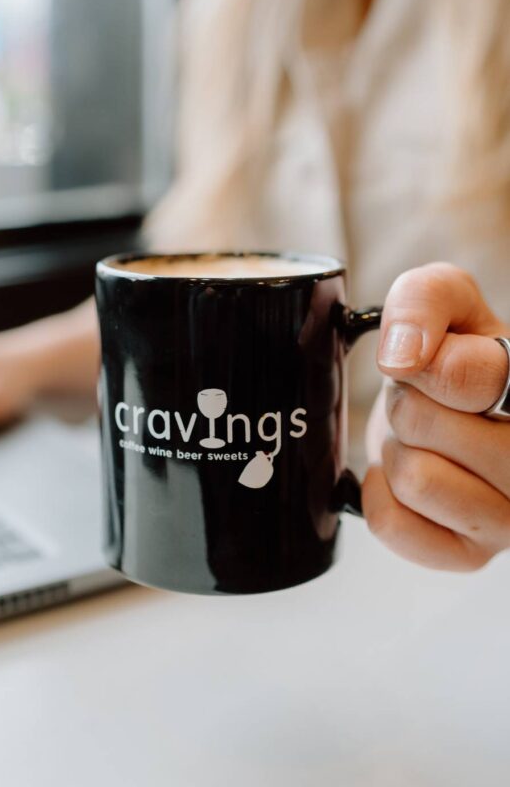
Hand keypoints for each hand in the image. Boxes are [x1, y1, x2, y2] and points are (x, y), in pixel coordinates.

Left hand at [363, 263, 509, 570]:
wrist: (443, 408)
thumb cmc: (449, 352)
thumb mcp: (441, 298)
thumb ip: (425, 299)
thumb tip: (405, 355)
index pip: (470, 378)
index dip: (424, 362)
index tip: (422, 359)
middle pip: (425, 424)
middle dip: (405, 402)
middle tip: (425, 401)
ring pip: (412, 478)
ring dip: (398, 448)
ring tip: (423, 438)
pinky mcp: (471, 555)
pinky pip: (393, 524)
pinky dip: (382, 493)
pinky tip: (409, 476)